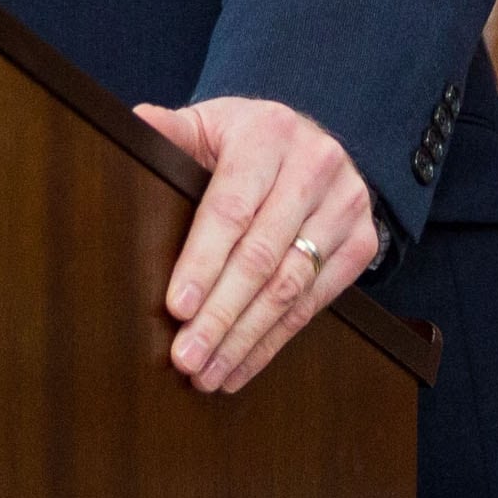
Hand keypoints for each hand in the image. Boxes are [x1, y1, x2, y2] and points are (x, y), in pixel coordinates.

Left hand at [132, 96, 380, 394]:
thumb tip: (134, 125)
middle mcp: (315, 165)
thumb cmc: (244, 141)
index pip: (231, 208)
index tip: (176, 307)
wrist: (310, 144)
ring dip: (245, 338)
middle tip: (187, 357)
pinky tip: (241, 365)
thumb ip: (171, 131)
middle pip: (262, 256)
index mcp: (268, 133)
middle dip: (220, 314)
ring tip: (207, 373)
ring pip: (290, 287)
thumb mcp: (209, 124)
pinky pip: (314, 303)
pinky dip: (273, 341)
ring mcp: (345, 204)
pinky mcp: (363, 241)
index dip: (203, 261)